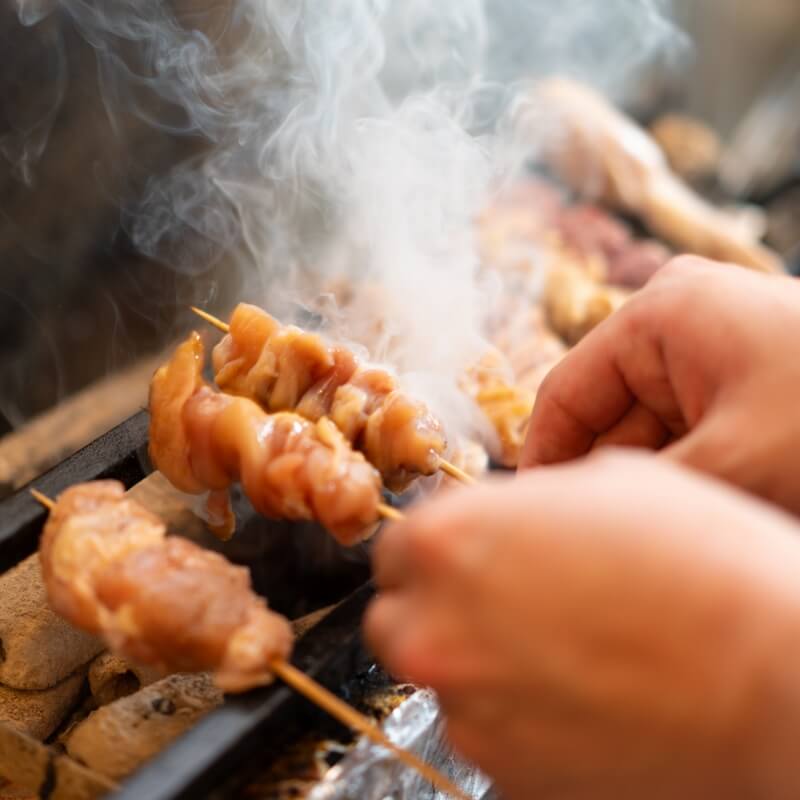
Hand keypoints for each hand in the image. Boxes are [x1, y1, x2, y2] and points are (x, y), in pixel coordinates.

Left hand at [365, 453, 799, 799]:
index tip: (464, 559)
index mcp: (447, 540)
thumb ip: (526, 503)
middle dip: (436, 608)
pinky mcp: (506, 774)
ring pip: (442, 679)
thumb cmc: (697, 560)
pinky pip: (489, 733)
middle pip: (398, 617)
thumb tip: (506, 521)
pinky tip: (579, 696)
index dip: (434, 551)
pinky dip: (516, 717)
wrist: (774, 672)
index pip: (396, 547)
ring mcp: (466, 709)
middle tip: (499, 605)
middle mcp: (435, 628)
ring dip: (479, 663)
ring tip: (559, 652)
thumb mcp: (606, 483)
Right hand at [521, 257, 799, 514]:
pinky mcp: (738, 370)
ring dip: (652, 481)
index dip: (542, 460)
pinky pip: (686, 426)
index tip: (531, 521)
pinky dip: (688, 469)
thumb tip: (572, 521)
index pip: (564, 393)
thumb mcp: (734, 463)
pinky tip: (694, 512)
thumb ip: (641, 494)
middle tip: (594, 543)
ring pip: (648, 428)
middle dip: (605, 478)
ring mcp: (709, 342)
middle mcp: (676, 318)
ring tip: (652, 536)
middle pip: (605, 415)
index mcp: (659, 312)